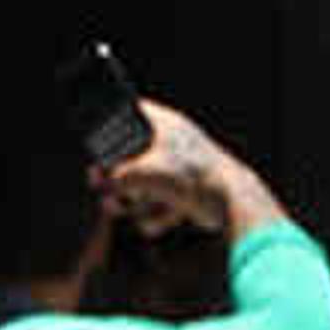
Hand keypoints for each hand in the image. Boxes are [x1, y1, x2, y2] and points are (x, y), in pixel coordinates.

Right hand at [94, 99, 238, 236]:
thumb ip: (113, 178)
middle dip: (115, 178)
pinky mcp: (184, 194)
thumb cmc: (191, 178)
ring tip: (131, 209)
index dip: (110, 123)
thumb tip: (103, 184)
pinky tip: (168, 218)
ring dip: (133, 204)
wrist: (234, 204)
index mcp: (165, 125)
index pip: (130, 111)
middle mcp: (171, 143)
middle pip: (127, 156)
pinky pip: (157, 206)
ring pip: (139, 185)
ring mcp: (178, 169)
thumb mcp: (140, 174)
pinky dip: (157, 217)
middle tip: (103, 187)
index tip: (95, 141)